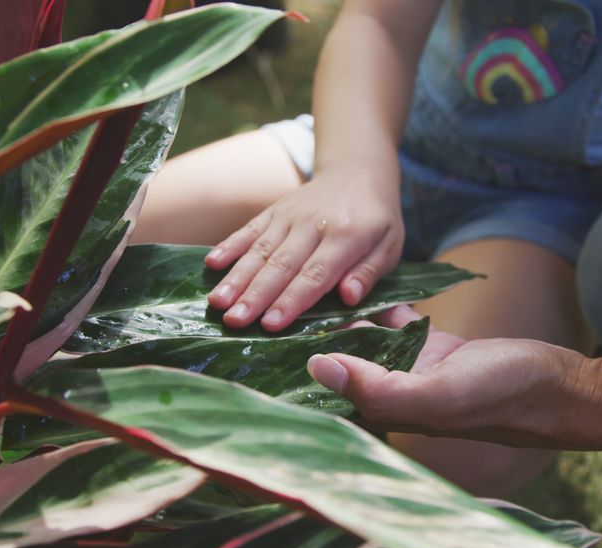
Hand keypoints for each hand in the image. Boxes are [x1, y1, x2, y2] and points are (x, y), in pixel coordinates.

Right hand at [206, 166, 402, 330]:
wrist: (357, 171)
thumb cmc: (377, 219)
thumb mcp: (390, 246)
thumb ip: (368, 272)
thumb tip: (348, 297)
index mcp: (346, 236)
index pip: (315, 274)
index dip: (292, 300)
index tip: (271, 324)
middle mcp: (313, 224)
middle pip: (281, 264)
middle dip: (256, 295)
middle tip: (234, 321)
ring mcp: (289, 215)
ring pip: (260, 249)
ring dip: (237, 277)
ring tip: (217, 303)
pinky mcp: (274, 210)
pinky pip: (249, 229)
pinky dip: (230, 245)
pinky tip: (211, 264)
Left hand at [307, 306, 601, 448]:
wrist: (559, 386)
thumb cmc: (501, 394)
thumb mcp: (437, 394)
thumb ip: (378, 387)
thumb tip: (316, 366)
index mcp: (390, 411)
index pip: (330, 393)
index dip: (298, 372)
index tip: (265, 339)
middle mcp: (397, 393)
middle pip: (342, 366)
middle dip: (313, 340)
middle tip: (282, 301)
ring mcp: (416, 371)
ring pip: (367, 343)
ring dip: (345, 319)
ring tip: (314, 287)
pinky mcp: (437, 350)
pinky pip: (399, 326)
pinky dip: (382, 309)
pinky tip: (363, 285)